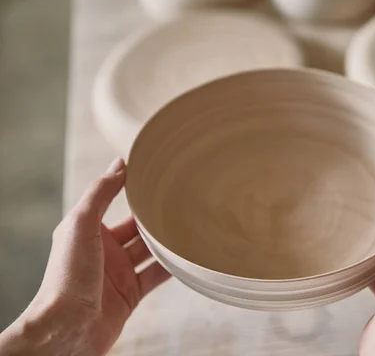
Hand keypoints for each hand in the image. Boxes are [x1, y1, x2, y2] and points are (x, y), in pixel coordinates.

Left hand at [0, 159, 170, 355]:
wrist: (68, 329)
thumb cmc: (66, 277)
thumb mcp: (80, 225)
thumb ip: (100, 193)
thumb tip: (119, 164)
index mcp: (88, 230)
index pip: (114, 201)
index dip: (133, 188)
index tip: (156, 173)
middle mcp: (105, 249)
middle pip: (137, 225)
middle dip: (156, 214)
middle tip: (181, 199)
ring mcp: (119, 272)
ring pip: (150, 249)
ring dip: (167, 240)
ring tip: (190, 225)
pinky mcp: (132, 293)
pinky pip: (157, 275)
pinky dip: (173, 266)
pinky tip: (187, 257)